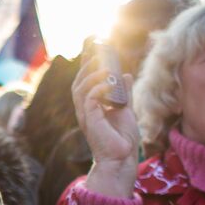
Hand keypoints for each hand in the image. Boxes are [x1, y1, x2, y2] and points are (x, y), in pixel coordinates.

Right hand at [71, 53, 139, 167]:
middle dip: (87, 65)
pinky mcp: (90, 120)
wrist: (122, 158)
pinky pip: (89, 99)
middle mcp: (85, 110)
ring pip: (80, 88)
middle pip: (78, 82)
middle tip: (97, 53)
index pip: (84, 81)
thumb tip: (125, 75)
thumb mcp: (126, 110)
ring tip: (105, 68)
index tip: (91, 46)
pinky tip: (108, 84)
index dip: (86, 64)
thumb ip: (124, 93)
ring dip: (92, 75)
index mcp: (91, 106)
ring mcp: (86, 115)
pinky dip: (98, 89)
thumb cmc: (122, 139)